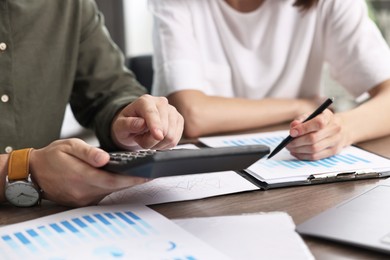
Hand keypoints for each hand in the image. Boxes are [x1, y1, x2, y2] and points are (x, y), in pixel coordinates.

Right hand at [29, 139, 147, 206]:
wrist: (33, 172)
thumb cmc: (52, 156)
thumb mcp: (69, 146)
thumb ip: (88, 152)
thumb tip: (104, 158)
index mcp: (81, 176)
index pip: (113, 179)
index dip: (132, 178)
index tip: (147, 175)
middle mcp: (83, 192)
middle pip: (115, 187)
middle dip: (134, 181)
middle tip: (151, 173)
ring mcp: (83, 199)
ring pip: (110, 191)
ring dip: (125, 184)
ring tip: (141, 173)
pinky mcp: (82, 201)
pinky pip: (102, 194)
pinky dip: (114, 186)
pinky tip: (122, 178)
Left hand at [111, 95, 183, 149]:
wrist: (135, 126)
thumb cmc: (127, 125)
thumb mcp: (119, 126)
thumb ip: (127, 124)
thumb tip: (140, 124)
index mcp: (145, 101)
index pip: (152, 113)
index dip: (155, 126)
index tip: (157, 136)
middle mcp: (161, 103)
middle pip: (164, 128)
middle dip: (150, 141)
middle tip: (140, 139)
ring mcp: (172, 111)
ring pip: (171, 136)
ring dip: (157, 144)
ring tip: (148, 138)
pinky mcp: (179, 120)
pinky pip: (175, 141)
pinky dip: (164, 145)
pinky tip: (157, 140)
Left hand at [286, 109, 349, 159]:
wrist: (343, 128)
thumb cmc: (323, 121)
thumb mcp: (313, 115)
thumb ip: (302, 119)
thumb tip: (293, 126)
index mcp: (328, 117)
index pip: (317, 123)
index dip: (303, 128)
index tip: (291, 132)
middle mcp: (335, 129)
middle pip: (313, 139)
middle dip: (297, 142)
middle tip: (287, 143)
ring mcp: (336, 142)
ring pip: (314, 149)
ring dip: (298, 150)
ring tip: (290, 148)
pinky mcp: (334, 152)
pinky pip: (316, 157)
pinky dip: (303, 156)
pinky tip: (296, 153)